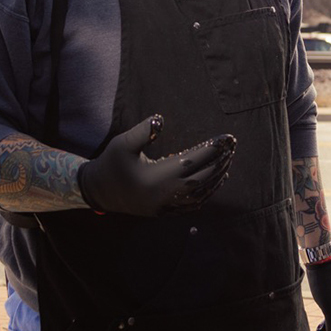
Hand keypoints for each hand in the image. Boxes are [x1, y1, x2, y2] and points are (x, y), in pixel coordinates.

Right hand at [77, 115, 234, 216]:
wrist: (98, 191)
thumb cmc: (110, 163)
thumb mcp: (123, 144)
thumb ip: (142, 131)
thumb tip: (160, 119)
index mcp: (159, 177)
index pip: (195, 160)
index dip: (213, 149)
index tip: (227, 138)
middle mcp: (167, 194)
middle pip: (204, 178)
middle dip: (221, 161)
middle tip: (232, 145)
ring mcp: (167, 206)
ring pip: (202, 193)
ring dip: (217, 176)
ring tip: (228, 160)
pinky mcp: (165, 211)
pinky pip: (194, 204)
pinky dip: (208, 192)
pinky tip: (215, 180)